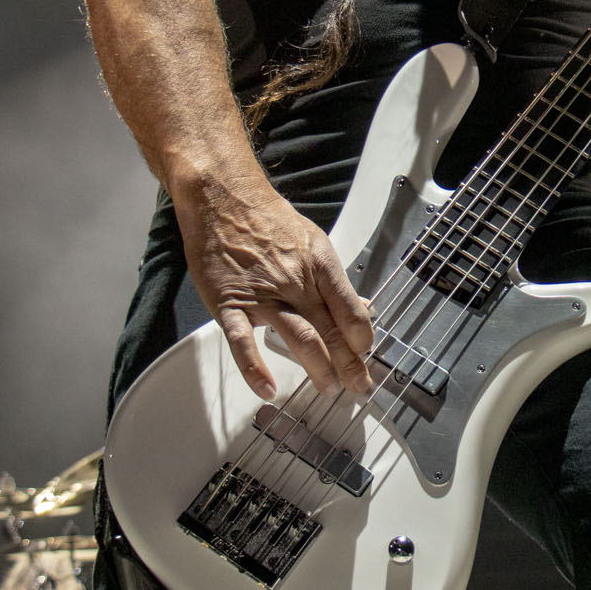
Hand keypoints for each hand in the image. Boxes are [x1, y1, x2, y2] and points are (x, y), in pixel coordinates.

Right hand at [174, 172, 372, 401]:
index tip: (367, 355)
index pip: (350, 309)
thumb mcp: (313, 242)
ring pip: (299, 337)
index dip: (363, 338)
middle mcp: (296, 282)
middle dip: (349, 363)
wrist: (223, 199)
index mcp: (320, 265)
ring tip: (329, 388)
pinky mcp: (230, 304)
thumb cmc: (268, 221)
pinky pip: (243, 341)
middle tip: (359, 385)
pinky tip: (267, 390)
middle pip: (331, 330)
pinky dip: (255, 369)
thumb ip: (334, 281)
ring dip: (319, 368)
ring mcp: (263, 294)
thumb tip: (360, 308)